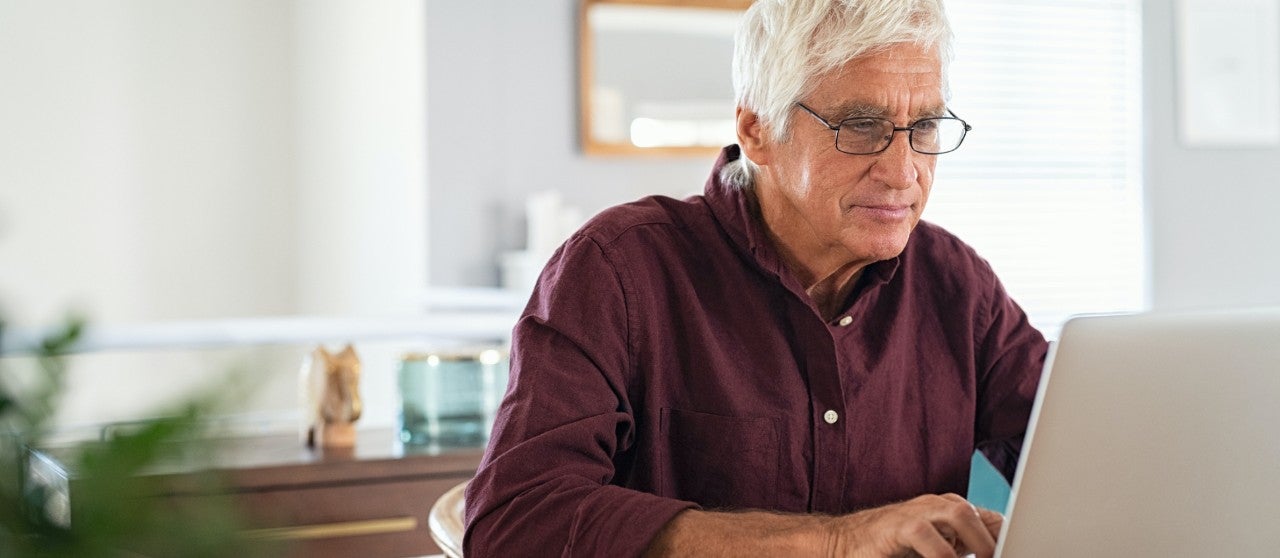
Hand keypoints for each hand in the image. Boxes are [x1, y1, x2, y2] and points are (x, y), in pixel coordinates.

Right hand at [825, 494, 1002, 557]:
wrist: (846, 545)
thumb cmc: (894, 549)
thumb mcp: (937, 548)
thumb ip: (964, 547)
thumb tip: (995, 552)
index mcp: (950, 513)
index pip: (990, 521)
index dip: (1006, 538)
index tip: (1020, 552)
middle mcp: (934, 507)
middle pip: (976, 512)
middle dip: (992, 539)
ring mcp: (915, 513)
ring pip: (956, 512)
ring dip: (975, 541)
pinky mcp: (895, 526)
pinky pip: (923, 533)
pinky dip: (941, 553)